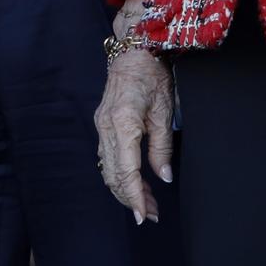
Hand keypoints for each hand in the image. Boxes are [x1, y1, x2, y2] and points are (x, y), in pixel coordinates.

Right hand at [94, 0, 173, 224]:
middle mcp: (106, 126)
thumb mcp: (165, 112)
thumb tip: (163, 177)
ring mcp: (101, 124)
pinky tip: (134, 182)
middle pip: (112, 174)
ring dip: (124, 188)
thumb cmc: (153, 75)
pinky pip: (107, 156)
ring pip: (107, 168)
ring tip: (147, 203)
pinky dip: (119, 173)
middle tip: (152, 215)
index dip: (135, 197)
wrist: (134, 50)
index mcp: (122, 123)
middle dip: (131, 198)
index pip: (126, 171)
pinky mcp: (103, 122)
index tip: (145, 216)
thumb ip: (162, 148)